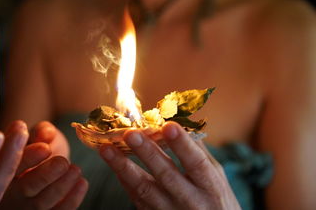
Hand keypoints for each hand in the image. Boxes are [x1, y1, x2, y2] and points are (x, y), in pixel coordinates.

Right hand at [0, 123, 87, 209]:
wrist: (49, 165)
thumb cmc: (40, 148)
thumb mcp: (38, 135)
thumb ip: (40, 131)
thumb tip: (46, 133)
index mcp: (0, 169)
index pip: (9, 166)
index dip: (28, 158)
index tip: (45, 148)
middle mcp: (8, 193)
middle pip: (24, 188)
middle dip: (45, 175)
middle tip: (62, 162)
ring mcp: (24, 208)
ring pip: (41, 204)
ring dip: (61, 187)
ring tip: (75, 170)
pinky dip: (71, 200)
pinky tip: (82, 183)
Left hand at [99, 121, 240, 209]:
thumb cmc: (216, 200)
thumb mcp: (216, 176)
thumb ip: (199, 151)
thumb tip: (179, 120)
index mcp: (211, 187)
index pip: (197, 164)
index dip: (183, 145)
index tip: (169, 125)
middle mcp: (191, 202)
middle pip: (167, 176)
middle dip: (147, 153)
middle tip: (129, 133)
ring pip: (144, 190)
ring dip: (123, 168)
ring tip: (106, 149)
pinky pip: (137, 200)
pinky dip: (125, 181)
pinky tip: (114, 164)